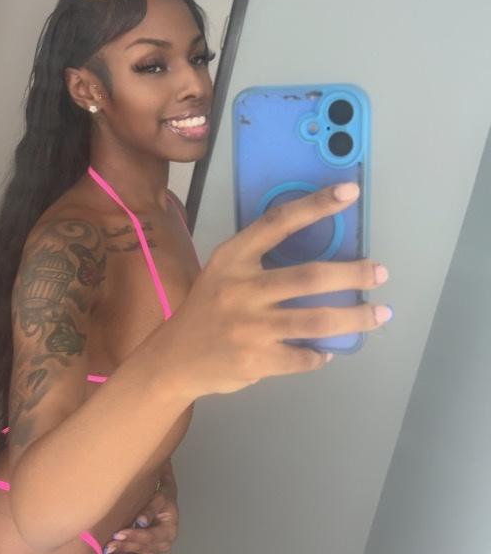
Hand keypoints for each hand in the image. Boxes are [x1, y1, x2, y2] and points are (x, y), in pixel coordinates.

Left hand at [103, 490, 178, 553]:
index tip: (118, 534)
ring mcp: (154, 552)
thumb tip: (141, 521)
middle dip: (124, 548)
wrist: (164, 503)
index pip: (150, 536)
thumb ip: (151, 509)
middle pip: (142, 550)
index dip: (134, 536)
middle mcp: (163, 545)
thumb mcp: (160, 499)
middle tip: (108, 546)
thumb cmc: (162, 499)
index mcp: (169, 532)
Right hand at [141, 182, 391, 400]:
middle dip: (353, 274)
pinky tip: (327, 349)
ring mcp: (249, 327)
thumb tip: (320, 263)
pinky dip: (320, 353)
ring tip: (379, 313)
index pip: (278, 223)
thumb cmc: (207, 310)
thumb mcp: (223, 273)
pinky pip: (303, 356)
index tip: (349, 192)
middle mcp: (240, 289)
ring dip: (354, 318)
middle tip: (379, 272)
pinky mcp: (256, 360)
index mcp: (232, 258)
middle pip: (309, 277)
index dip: (315, 205)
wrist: (173, 360)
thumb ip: (260, 263)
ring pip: (316, 321)